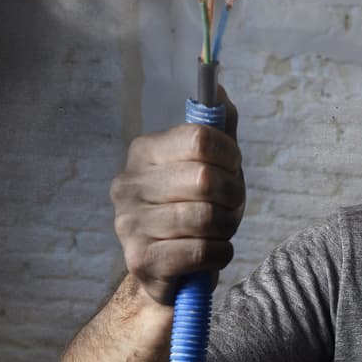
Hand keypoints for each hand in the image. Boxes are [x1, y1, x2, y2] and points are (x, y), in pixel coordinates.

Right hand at [110, 87, 244, 303]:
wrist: (170, 271)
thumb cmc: (196, 209)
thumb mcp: (212, 165)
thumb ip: (218, 128)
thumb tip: (219, 90)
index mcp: (144, 152)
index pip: (199, 138)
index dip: (230, 155)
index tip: (233, 168)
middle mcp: (128, 184)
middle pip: (206, 180)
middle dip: (232, 196)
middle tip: (229, 205)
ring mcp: (129, 224)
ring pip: (206, 218)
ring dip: (227, 227)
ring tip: (219, 229)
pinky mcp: (141, 261)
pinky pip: (202, 251)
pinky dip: (220, 253)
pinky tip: (212, 252)